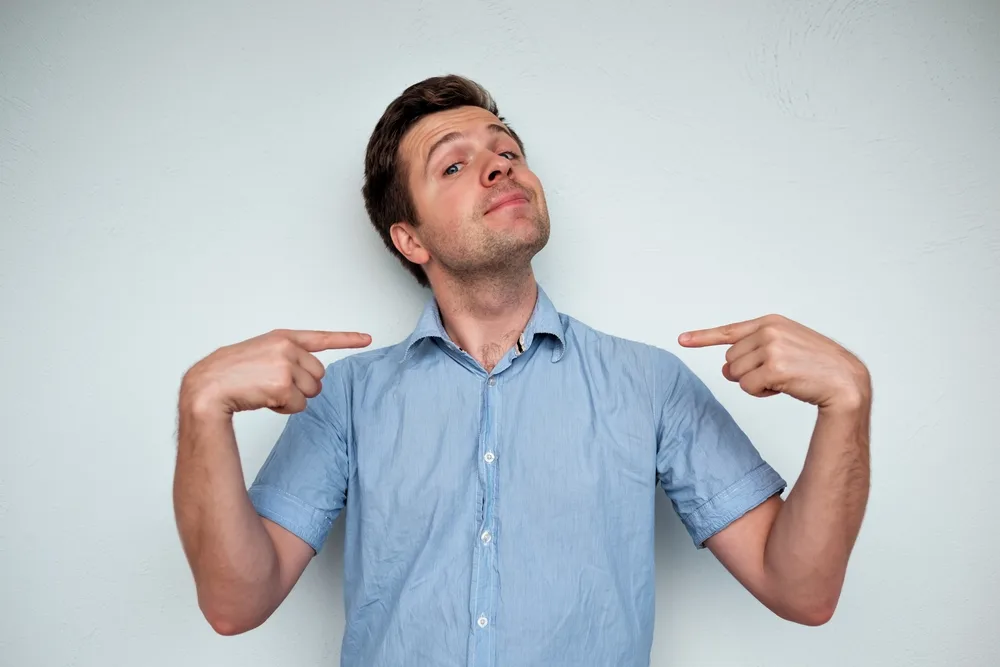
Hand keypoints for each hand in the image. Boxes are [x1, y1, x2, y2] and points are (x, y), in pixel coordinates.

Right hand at [181, 329, 370, 416]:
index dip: (347, 339)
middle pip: (319, 375)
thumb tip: (312, 376)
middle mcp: (287, 348)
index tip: (367, 339)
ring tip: (265, 391)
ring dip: (292, 398)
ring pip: (311, 392)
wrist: (208, 386)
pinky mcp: (282, 385)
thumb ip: (286, 356)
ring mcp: (285, 366)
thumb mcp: (260, 352)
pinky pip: (299, 406)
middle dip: (302, 385)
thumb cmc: (230, 373)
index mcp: (282, 338)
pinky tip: (263, 400)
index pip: (321, 338)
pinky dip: (284, 409)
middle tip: (273, 385)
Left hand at [678, 314, 869, 411]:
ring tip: (784, 379)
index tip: (682, 340)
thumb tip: (725, 370)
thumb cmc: (817, 367)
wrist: (845, 380)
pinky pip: (747, 387)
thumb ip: (752, 353)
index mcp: (771, 322)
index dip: (703, 337)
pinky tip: (783, 388)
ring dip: (756, 384)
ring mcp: (772, 347)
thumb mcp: (785, 349)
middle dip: (748, 372)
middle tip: (777, 375)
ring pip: (737, 375)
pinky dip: (761, 393)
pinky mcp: (774, 367)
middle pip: (731, 360)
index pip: (730, 331)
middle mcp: (769, 331)